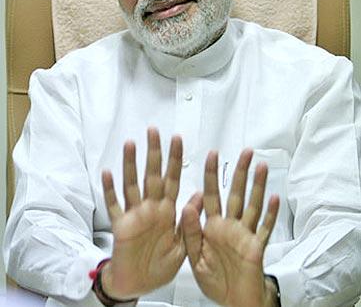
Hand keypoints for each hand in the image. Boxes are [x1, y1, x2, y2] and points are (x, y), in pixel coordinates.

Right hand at [101, 128, 185, 299]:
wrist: (138, 285)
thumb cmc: (159, 266)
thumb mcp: (183, 245)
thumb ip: (190, 220)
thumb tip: (201, 194)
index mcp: (168, 212)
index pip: (173, 179)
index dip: (175, 159)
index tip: (178, 140)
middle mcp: (151, 208)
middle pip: (152, 174)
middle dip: (154, 153)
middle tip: (154, 132)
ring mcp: (135, 215)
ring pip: (132, 184)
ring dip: (131, 164)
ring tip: (131, 145)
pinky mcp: (120, 226)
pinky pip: (114, 205)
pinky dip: (110, 190)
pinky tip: (108, 174)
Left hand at [182, 149, 279, 306]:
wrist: (233, 302)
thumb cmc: (215, 281)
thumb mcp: (195, 257)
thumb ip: (190, 232)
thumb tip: (186, 206)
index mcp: (212, 227)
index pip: (211, 194)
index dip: (211, 175)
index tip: (212, 156)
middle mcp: (229, 226)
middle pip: (236, 193)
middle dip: (240, 172)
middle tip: (245, 153)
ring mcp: (244, 235)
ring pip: (252, 205)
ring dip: (257, 186)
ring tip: (261, 168)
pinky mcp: (256, 247)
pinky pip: (265, 228)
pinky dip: (270, 215)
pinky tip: (274, 199)